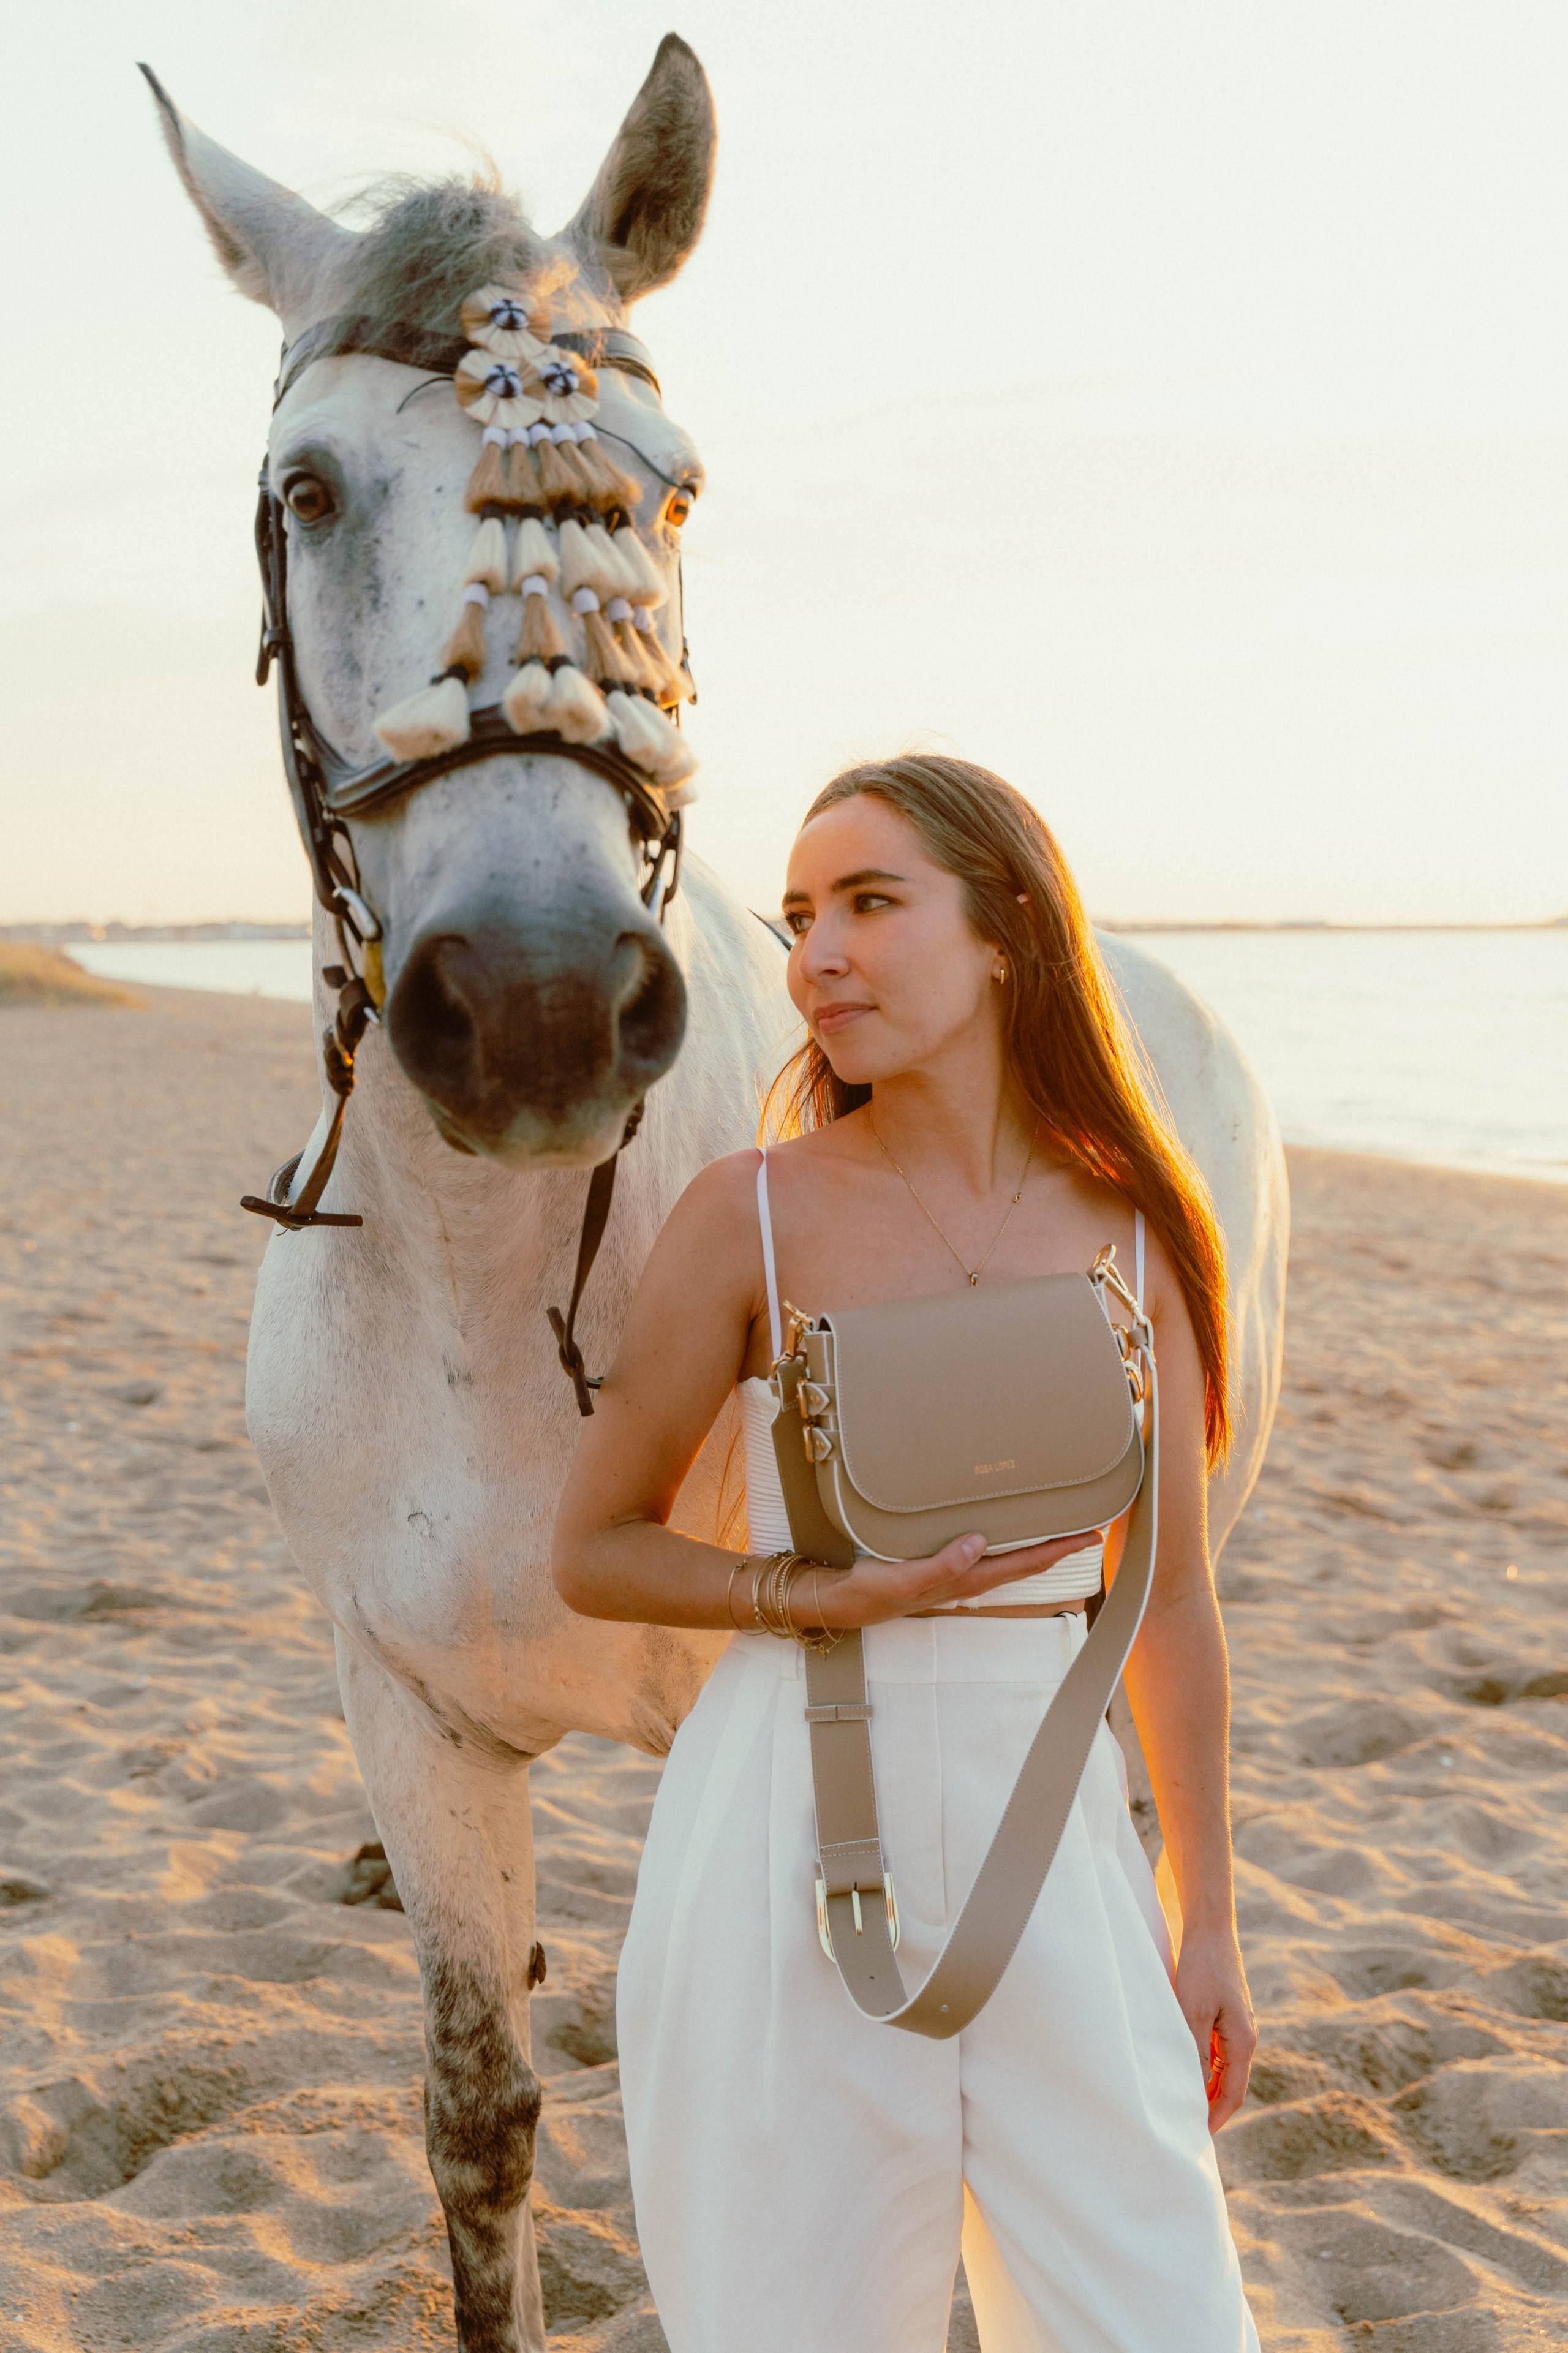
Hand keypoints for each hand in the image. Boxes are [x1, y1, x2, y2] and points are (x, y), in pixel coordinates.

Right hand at [810, 1529, 1103, 1628]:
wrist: (847, 1599)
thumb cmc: (876, 1589)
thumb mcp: (907, 1577)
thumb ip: (942, 1564)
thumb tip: (979, 1543)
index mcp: (970, 1579)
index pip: (1026, 1563)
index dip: (1060, 1550)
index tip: (1091, 1537)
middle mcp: (972, 1576)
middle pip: (1027, 1560)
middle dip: (1059, 1545)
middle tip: (1089, 1527)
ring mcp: (960, 1570)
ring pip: (1010, 1555)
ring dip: (1037, 1541)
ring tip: (1059, 1523)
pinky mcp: (944, 1561)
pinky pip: (988, 1548)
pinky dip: (1007, 1537)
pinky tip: (1005, 1525)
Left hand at [1173, 1924, 1255, 2132]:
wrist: (1209, 1928)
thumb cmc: (1202, 1968)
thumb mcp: (1194, 2012)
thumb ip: (1197, 2051)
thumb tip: (1198, 2088)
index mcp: (1243, 2041)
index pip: (1233, 2093)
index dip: (1216, 2117)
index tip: (1198, 2136)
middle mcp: (1244, 2037)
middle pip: (1229, 2085)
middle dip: (1211, 2107)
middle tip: (1185, 2126)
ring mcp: (1235, 2026)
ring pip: (1221, 2069)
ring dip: (1205, 2087)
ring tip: (1180, 2104)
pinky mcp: (1223, 2014)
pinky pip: (1214, 2051)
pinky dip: (1202, 2066)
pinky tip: (1182, 2069)